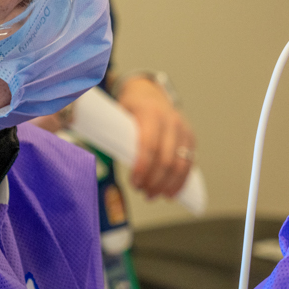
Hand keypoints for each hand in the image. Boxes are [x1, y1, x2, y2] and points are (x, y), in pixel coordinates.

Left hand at [117, 75, 196, 199]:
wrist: (150, 93)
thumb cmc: (129, 108)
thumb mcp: (119, 114)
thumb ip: (114, 134)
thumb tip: (98, 160)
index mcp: (150, 113)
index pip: (149, 145)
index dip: (143, 167)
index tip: (134, 183)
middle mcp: (171, 120)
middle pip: (167, 159)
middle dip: (154, 181)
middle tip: (142, 192)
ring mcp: (183, 129)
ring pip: (181, 164)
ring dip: (167, 185)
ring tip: (151, 195)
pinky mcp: (190, 138)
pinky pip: (189, 164)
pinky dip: (180, 181)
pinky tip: (170, 193)